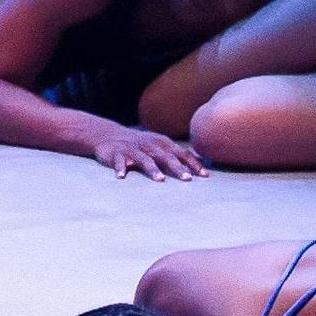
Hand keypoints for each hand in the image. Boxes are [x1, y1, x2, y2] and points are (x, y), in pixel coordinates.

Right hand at [90, 127, 211, 180]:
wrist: (110, 136)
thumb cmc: (142, 145)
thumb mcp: (159, 146)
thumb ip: (177, 155)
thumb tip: (201, 165)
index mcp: (162, 143)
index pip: (181, 153)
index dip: (192, 164)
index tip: (204, 176)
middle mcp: (150, 145)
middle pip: (165, 157)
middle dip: (177, 168)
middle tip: (187, 179)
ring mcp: (133, 149)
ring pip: (144, 160)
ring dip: (152, 169)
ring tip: (160, 180)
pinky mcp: (117, 153)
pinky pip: (119, 161)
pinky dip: (120, 168)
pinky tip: (121, 177)